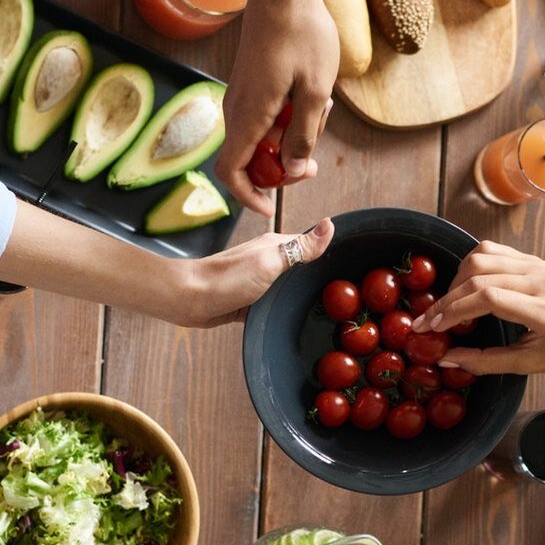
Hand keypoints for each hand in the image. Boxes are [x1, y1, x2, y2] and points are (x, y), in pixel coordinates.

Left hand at [175, 220, 335, 326]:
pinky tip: (295, 319)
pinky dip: (285, 308)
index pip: (311, 243)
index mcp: (276, 245)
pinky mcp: (250, 300)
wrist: (190, 300)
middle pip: (302, 266)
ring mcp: (259, 280)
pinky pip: (275, 303)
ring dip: (302, 294)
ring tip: (326, 309)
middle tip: (345, 293)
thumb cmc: (229, 278)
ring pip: (289, 286)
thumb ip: (300, 247)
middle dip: (319, 276)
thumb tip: (329, 225)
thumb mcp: (270, 261)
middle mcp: (269, 259)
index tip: (353, 264)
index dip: (331, 252)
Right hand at [213, 0, 339, 214]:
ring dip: (289, 138)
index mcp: (249, 114)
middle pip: (248, 160)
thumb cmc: (303, 34)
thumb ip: (303, 134)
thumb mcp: (316, 90)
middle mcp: (236, 109)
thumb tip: (291, 169)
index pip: (231, 172)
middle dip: (280, 168)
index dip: (248, 196)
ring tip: (319, 109)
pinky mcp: (249, 86)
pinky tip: (310, 95)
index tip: (271, 207)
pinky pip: (263, 118)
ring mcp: (241, 96)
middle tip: (313, 159)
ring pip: (259, 138)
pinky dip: (286, 119)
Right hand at [416, 242, 544, 374]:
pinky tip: (463, 286)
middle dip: (447, 300)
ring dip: (455, 281)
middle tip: (429, 321)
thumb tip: (447, 359)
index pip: (489, 299)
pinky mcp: (534, 259)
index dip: (455, 311)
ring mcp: (538, 266)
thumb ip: (486, 362)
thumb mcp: (530, 365)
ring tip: (447, 306)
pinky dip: (470, 266)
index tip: (433, 327)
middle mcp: (542, 282)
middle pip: (480, 278)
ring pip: (482, 258)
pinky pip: (492, 251)